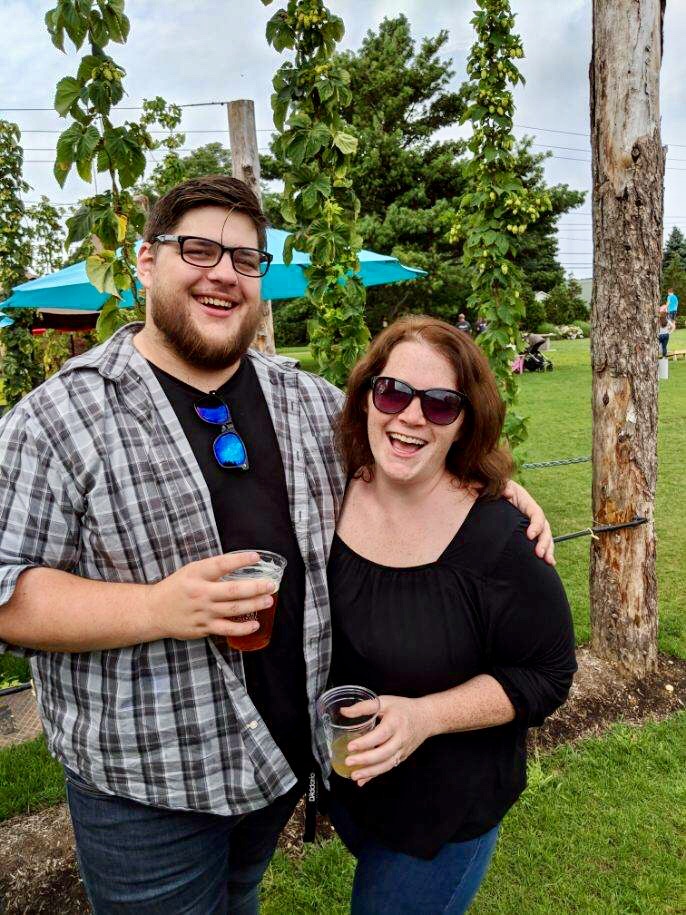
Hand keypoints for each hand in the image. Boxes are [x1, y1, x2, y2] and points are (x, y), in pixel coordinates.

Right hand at [146, 552, 276, 640]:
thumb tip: (241, 562)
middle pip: (233, 590)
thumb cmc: (176, 588)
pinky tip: (255, 624)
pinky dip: (243, 628)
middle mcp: (200, 593)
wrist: (153, 611)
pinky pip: (227, 629)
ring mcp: (202, 612)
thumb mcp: (190, 571)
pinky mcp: (203, 628)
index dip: (239, 560)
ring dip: (254, 605)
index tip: (256, 557)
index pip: (221, 565)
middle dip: (256, 587)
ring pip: (233, 609)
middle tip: (271, 584)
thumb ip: (213, 568)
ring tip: (268, 600)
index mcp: (196, 575)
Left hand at [340, 695, 433, 787]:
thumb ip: (364, 707)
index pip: (380, 735)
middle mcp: (400, 739)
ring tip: (354, 776)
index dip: (365, 742)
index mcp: (395, 723)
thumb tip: (344, 712)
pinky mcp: (402, 757)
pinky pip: (388, 768)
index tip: (351, 746)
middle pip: (383, 753)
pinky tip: (363, 780)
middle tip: (348, 761)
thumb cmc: (404, 708)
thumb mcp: (385, 701)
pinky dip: (375, 775)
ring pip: (386, 765)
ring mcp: (402, 750)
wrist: (426, 718)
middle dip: (365, 760)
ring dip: (370, 772)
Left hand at [502, 480, 554, 565]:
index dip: (536, 525)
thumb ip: (502, 488)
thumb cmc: (497, 490)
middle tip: (539, 553)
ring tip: (548, 561)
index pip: (536, 514)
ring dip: (548, 549)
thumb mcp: (499, 486)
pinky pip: (540, 542)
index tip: (530, 536)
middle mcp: (532, 515)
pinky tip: (550, 563)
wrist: (495, 496)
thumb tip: (507, 493)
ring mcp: (532, 524)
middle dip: (544, 542)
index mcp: (527, 503)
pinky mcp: (528, 533)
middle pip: (544, 528)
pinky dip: (546, 552)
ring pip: (545, 537)